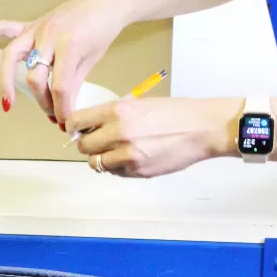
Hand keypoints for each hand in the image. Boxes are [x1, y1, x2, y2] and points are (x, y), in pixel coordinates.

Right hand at [0, 0, 130, 124]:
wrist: (106, 2)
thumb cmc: (101, 28)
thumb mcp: (90, 60)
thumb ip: (72, 84)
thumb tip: (63, 108)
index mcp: (69, 45)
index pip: (59, 87)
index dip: (62, 109)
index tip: (65, 121)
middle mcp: (49, 36)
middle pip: (35, 77)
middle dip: (43, 102)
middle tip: (52, 115)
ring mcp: (38, 29)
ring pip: (13, 56)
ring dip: (7, 81)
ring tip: (7, 101)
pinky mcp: (32, 25)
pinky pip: (5, 27)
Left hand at [69, 97, 242, 177]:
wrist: (202, 129)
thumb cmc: (175, 113)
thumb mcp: (140, 104)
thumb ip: (115, 114)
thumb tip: (95, 124)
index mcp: (117, 111)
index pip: (77, 121)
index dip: (74, 127)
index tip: (77, 129)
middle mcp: (118, 133)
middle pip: (84, 146)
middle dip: (88, 145)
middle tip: (99, 142)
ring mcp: (128, 155)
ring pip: (97, 163)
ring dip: (102, 159)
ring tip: (115, 151)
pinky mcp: (138, 171)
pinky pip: (116, 172)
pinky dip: (118, 167)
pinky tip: (131, 158)